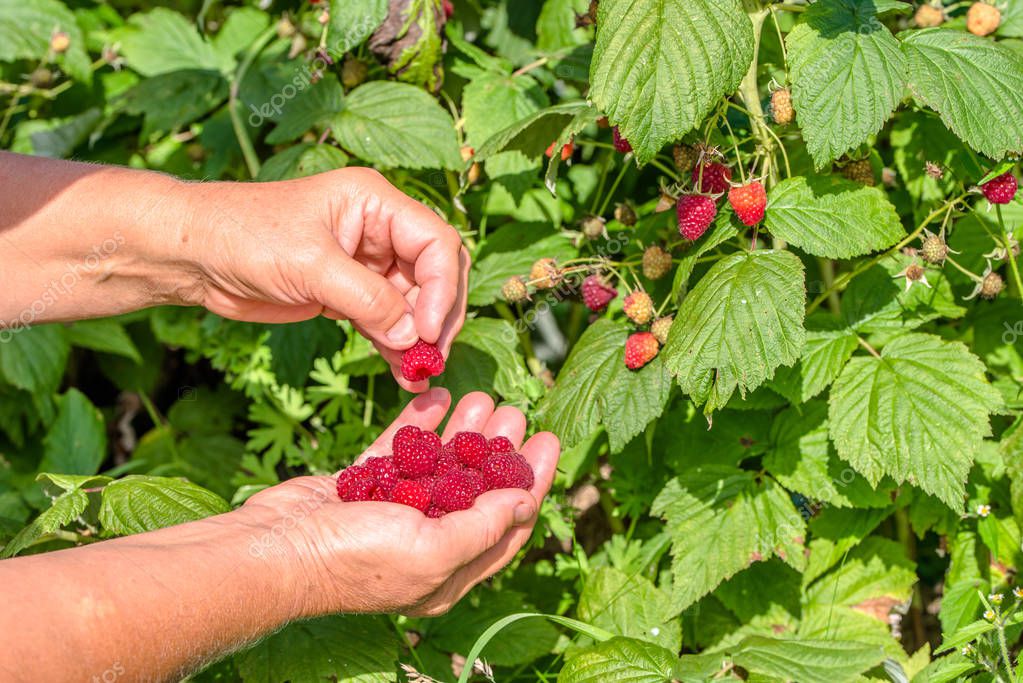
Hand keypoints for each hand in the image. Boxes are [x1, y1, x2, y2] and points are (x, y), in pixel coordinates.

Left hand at [183, 168, 468, 390]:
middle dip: (438, 316)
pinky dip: (396, 347)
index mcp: (376, 202)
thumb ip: (366, 299)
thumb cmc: (244, 236)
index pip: (436, 243)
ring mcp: (366, 263)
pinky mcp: (349, 294)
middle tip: (431, 357)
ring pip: (414, 303)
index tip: (425, 330)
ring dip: (418, 339)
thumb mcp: (309, 265)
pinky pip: (387, 321)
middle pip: (435, 273)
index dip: (441, 288)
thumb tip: (412, 337)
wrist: (195, 254)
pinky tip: (402, 373)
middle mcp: (379, 229)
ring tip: (419, 375)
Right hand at [241, 389, 559, 616]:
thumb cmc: (353, 559)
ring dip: (465, 432)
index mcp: (449, 573)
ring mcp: (394, 513)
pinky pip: (401, 451)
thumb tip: (527, 503)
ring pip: (441, 467)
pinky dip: (420, 426)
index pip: (507, 524)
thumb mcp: (431, 551)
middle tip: (515, 411)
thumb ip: (482, 527)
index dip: (533, 482)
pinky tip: (438, 397)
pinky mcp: (366, 485)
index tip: (549, 441)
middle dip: (500, 450)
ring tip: (484, 397)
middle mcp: (426, 544)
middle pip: (477, 491)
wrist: (274, 549)